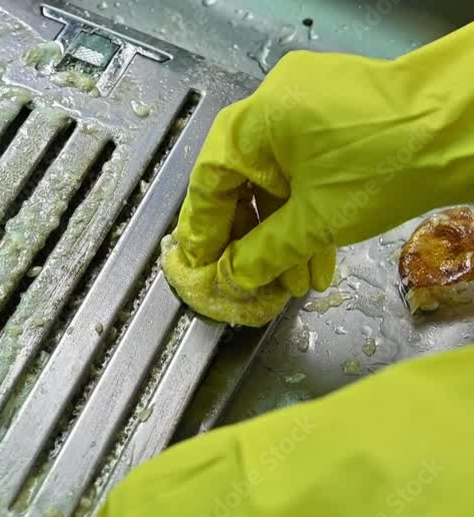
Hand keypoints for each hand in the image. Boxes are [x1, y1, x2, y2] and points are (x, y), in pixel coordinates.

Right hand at [167, 24, 473, 324]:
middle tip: (245, 278)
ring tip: (292, 280)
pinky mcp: (338, 116)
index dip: (203, 231)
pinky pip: (305, 166)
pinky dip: (306, 207)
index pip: (209, 182)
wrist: (465, 126)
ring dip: (283, 232)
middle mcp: (275, 105)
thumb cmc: (389, 162)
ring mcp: (308, 106)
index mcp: (255, 121)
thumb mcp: (316, 222)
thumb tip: (234, 276)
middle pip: (242, 181)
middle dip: (250, 238)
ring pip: (277, 178)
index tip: (200, 265)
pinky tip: (316, 254)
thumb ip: (263, 253)